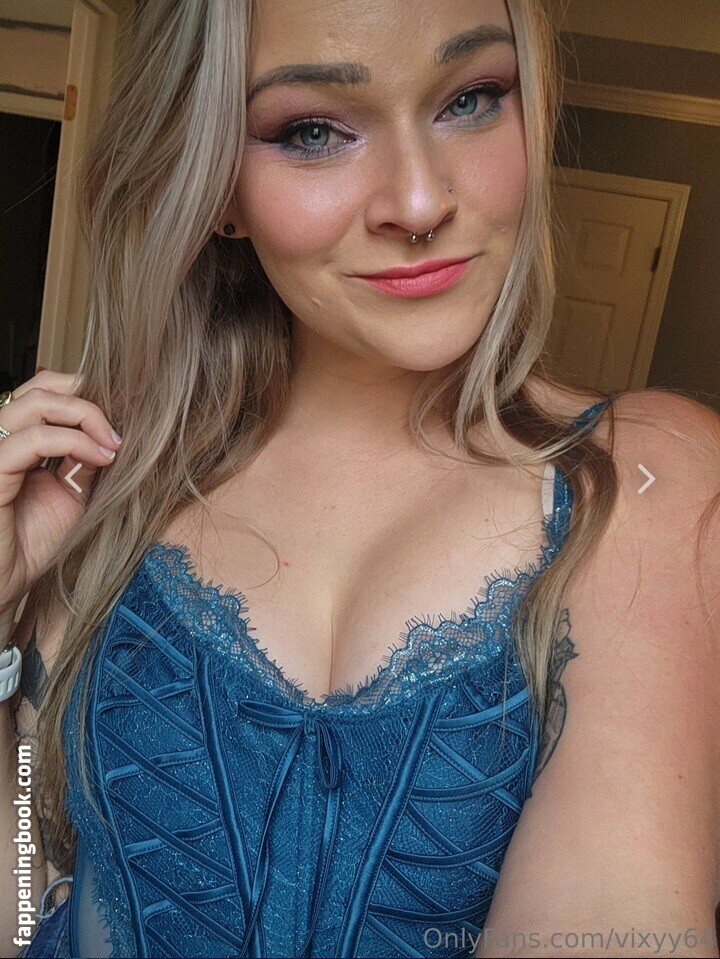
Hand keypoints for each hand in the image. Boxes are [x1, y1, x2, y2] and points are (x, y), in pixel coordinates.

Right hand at [0, 370, 121, 617]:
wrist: (6, 585)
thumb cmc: (31, 547)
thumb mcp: (72, 495)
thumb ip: (85, 460)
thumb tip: (115, 432)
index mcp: (18, 440)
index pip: (48, 393)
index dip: (88, 396)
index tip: (126, 418)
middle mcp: (2, 438)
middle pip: (41, 386)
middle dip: (89, 397)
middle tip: (122, 426)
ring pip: (36, 400)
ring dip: (86, 414)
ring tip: (114, 443)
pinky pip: (33, 438)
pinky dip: (74, 440)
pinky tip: (102, 457)